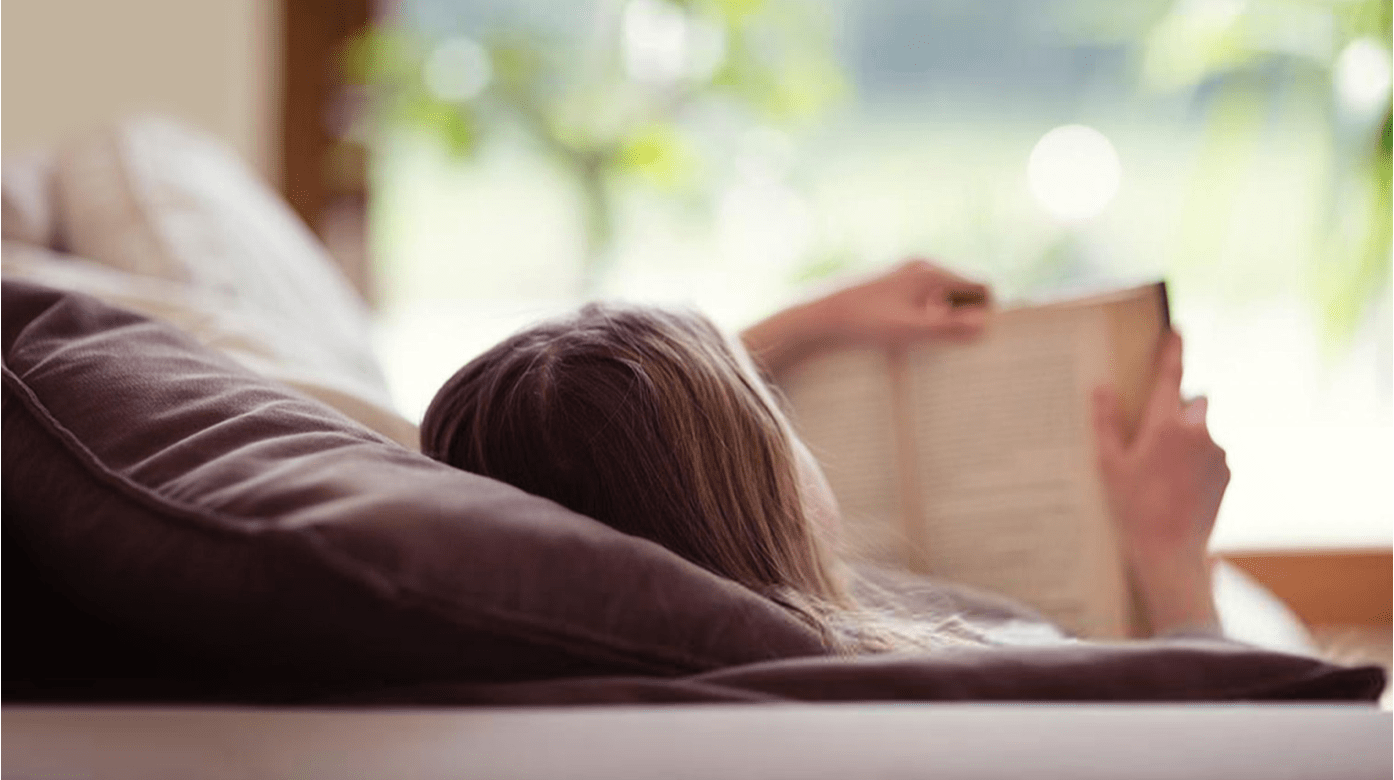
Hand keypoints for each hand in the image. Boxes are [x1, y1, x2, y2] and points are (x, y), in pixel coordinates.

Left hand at [815, 258, 991, 342]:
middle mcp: (920, 266)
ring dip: (943, 317)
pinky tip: (907, 335)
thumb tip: (984, 324)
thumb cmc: (862, 324)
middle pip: (964, 289)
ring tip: (927, 342)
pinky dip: (925, 315)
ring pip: (942, 294)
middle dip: (965, 315)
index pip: (981, 286)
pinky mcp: (889, 283)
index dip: (985, 312)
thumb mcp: (908, 331)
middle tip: (951, 345)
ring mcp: (903, 273)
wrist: (816, 316)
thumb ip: (947, 328)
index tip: (974, 339)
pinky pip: (923, 297)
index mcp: (931, 272)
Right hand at [1092, 331, 1229, 634]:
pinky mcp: (1227, 473)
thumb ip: (1106, 422)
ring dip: (1188, 437)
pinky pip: (1211, 453)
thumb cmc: (1132, 508)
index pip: (1171, 377)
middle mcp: (1198, 433)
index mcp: (1165, 426)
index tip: (1176, 330)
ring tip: (1162, 471)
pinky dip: (1197, 460)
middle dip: (1179, 407)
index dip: (1172, 351)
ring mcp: (1217, 454)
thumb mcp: (1109, 464)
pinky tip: (1177, 485)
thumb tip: (1101, 387)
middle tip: (1155, 432)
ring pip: (1203, 429)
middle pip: (1194, 401)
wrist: (1170, 552)